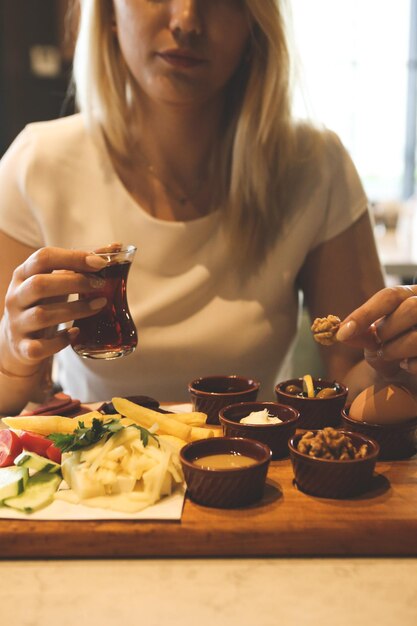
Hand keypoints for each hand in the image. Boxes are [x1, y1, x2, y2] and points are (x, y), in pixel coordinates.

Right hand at [0, 246, 108, 374]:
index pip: (43, 258)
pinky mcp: (23, 348)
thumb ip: (79, 265)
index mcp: (23, 274)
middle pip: (40, 284)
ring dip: (76, 309)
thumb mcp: (54, 281)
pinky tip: (75, 333)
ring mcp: (17, 324)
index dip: (73, 258)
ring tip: (100, 305)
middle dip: (74, 283)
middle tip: (101, 284)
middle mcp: (15, 297)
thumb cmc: (43, 303)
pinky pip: (39, 347)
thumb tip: (115, 247)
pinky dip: (60, 342)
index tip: (100, 263)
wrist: (17, 341)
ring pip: (42, 315)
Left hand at [336, 285, 416, 378]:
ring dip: (395, 350)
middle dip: (387, 330)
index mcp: (414, 294)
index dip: (364, 314)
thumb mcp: (377, 338)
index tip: (342, 333)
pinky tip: (407, 364)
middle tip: (379, 343)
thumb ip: (362, 333)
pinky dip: (410, 366)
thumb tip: (342, 333)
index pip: (390, 296)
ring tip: (390, 354)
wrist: (411, 374)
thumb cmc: (395, 347)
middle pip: (411, 309)